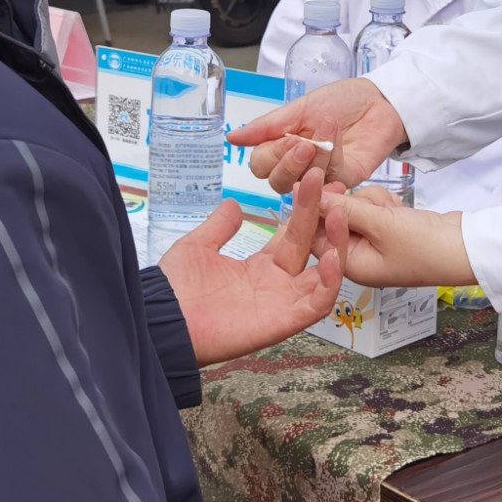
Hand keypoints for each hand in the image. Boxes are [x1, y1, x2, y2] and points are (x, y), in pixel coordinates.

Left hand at [157, 169, 342, 366]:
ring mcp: (284, 303)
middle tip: (328, 184)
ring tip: (338, 212)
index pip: (294, 235)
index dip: (306, 209)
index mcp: (259, 267)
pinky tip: (331, 255)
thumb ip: (219, 227)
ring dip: (336, 245)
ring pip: (325, 275)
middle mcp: (277, 284)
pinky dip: (330, 281)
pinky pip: (318, 304)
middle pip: (312, 248)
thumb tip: (232, 205)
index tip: (312, 180)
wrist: (163, 319)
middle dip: (323, 216)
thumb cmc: (175, 289)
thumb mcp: (198, 247)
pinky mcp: (285, 321)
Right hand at [230, 77, 407, 194]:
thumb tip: (232, 138)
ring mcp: (320, 177)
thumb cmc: (341, 101)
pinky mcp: (343, 182)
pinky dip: (330, 161)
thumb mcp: (300, 108)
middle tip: (305, 143)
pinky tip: (336, 147)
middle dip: (289, 163)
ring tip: (327, 133)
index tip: (287, 137)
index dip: (270, 156)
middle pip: (277, 183)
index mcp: (282, 146)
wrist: (379, 101)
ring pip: (300, 185)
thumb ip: (267, 127)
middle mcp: (298, 166)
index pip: (260, 166)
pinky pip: (328, 180)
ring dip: (313, 159)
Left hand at [323, 187, 475, 289]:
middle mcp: (358, 256)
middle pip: (336, 217)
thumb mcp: (382, 225)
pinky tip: (401, 210)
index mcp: (351, 265)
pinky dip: (385, 203)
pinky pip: (373, 205)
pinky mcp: (387, 228)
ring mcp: (373, 241)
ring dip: (373, 202)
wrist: (467, 248)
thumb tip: (312, 196)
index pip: (318, 235)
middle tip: (373, 205)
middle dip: (355, 205)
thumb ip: (345, 208)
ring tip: (394, 212)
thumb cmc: (427, 248)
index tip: (320, 184)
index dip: (319, 208)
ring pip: (355, 206)